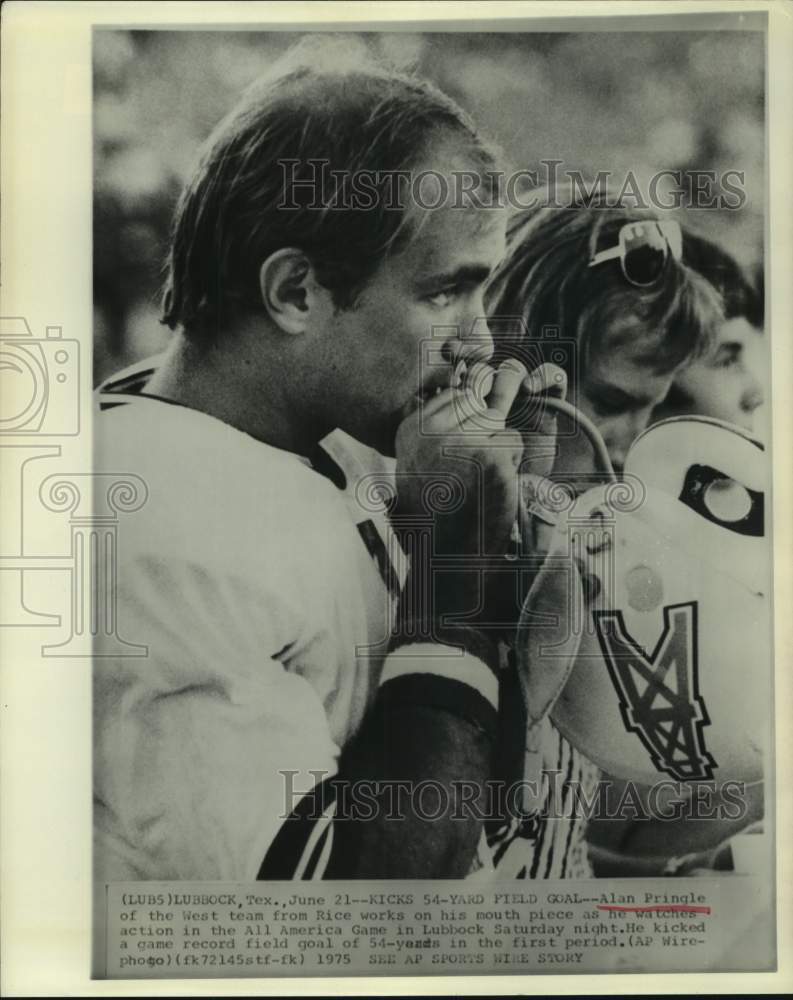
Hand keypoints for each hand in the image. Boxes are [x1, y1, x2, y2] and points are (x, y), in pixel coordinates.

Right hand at [393, 360, 525, 625]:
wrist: (447, 560)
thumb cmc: (440, 513)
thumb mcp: (425, 461)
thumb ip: (443, 423)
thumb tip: (484, 375)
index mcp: (410, 425)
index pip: (456, 394)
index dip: (466, 426)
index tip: (454, 461)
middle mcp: (431, 427)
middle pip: (480, 406)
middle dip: (484, 438)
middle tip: (467, 477)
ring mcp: (462, 439)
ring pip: (500, 427)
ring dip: (498, 456)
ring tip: (477, 486)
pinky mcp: (490, 455)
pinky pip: (514, 445)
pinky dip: (510, 469)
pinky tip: (490, 491)